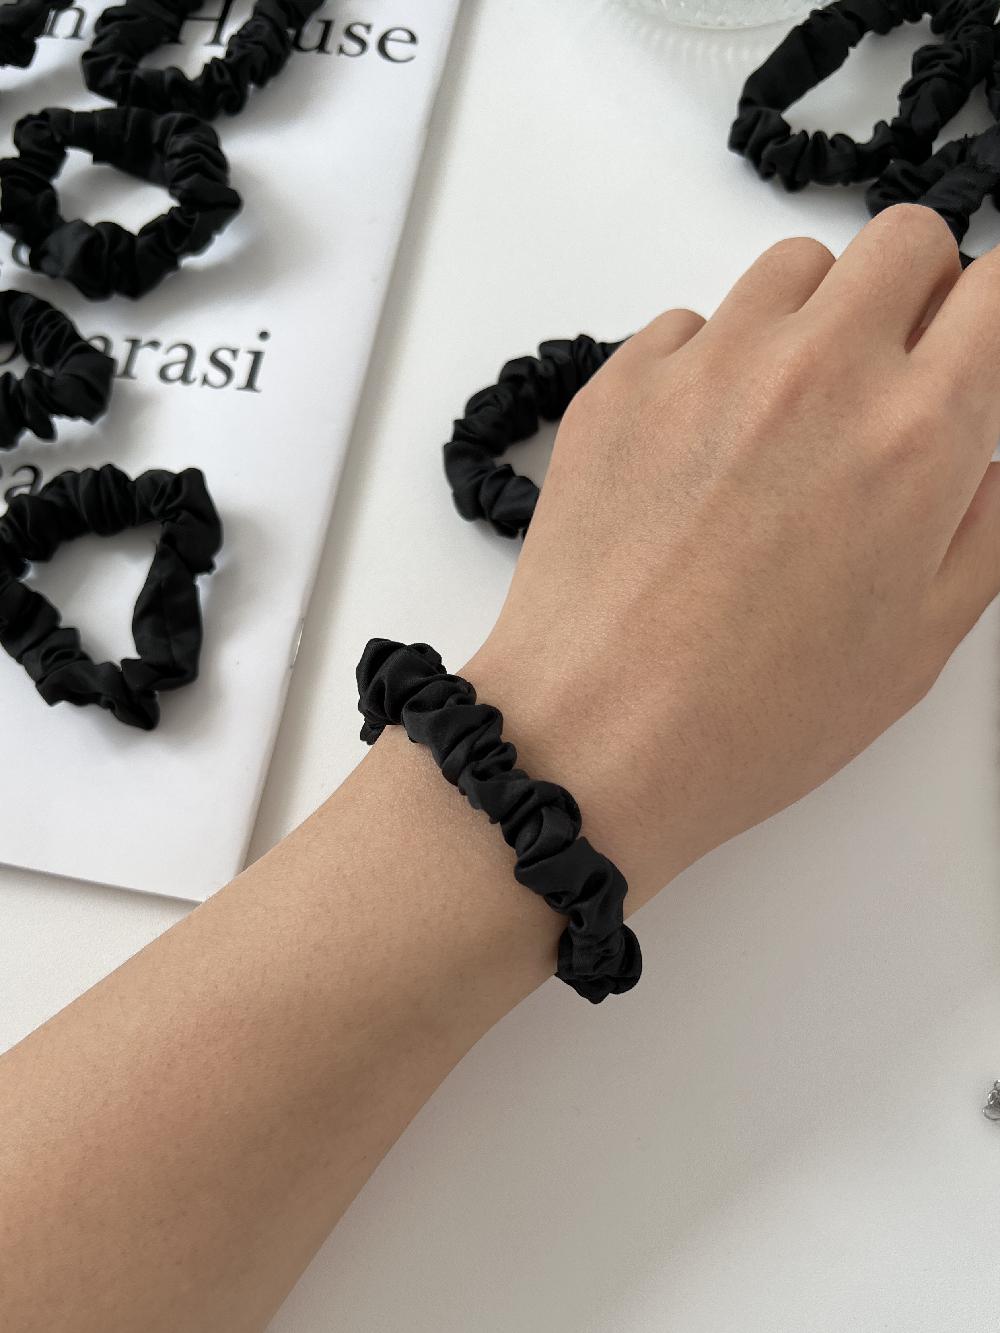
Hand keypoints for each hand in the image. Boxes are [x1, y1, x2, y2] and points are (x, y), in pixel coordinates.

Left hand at [466, 206, 999, 905]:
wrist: (598, 737)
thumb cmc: (757, 715)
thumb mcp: (920, 640)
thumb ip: (981, 519)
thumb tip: (983, 449)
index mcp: (917, 433)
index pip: (998, 285)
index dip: (991, 311)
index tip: (971, 346)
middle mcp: (816, 372)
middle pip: (901, 240)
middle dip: (914, 291)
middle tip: (889, 371)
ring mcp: (708, 367)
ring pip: (792, 268)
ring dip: (811, 318)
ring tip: (786, 415)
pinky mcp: (622, 383)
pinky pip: (690, 325)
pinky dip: (710, 364)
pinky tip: (699, 451)